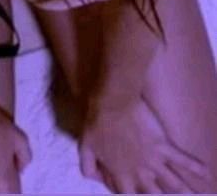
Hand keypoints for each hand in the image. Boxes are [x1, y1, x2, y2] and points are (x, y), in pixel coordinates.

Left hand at [79, 96, 212, 192]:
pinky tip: (206, 173)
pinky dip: (195, 167)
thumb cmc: (96, 123)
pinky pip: (181, 159)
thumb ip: (88, 167)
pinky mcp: (163, 145)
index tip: (135, 195)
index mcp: (120, 174)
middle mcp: (139, 172)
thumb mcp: (85, 147)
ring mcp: (153, 160)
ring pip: (172, 182)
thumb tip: (92, 178)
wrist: (111, 104)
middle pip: (153, 194)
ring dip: (183, 192)